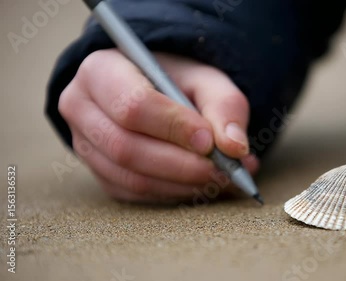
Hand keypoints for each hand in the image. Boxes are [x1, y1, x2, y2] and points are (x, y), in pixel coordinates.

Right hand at [58, 49, 258, 202]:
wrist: (153, 89)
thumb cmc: (177, 81)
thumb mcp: (205, 79)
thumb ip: (224, 107)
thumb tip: (235, 148)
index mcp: (100, 71)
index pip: (132, 106)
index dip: (173, 127)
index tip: (209, 141)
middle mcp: (81, 109)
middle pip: (126, 147)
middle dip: (181, 165)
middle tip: (223, 170)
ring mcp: (86, 146)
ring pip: (131, 178)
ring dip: (182, 184)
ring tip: (221, 178)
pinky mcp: (100, 172)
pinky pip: (134, 194)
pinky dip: (174, 193)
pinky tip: (201, 184)